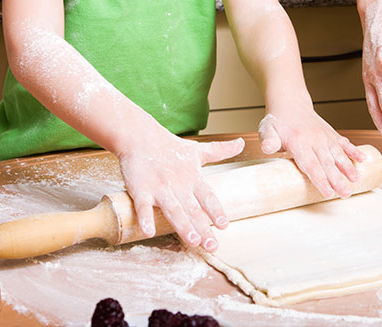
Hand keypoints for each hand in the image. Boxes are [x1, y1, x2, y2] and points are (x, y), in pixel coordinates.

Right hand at [118, 133, 244, 251]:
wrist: (140, 136)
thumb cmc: (170, 146)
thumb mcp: (198, 150)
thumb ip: (220, 150)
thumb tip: (241, 143)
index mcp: (193, 178)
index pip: (208, 197)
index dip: (216, 211)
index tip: (224, 225)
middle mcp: (178, 185)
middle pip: (193, 209)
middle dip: (203, 228)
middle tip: (212, 246)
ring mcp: (160, 188)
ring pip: (173, 210)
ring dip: (183, 225)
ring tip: (193, 241)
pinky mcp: (141, 189)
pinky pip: (143, 206)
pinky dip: (145, 218)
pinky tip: (149, 232)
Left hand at [259, 108, 365, 198]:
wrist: (290, 104)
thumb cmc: (278, 122)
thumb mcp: (267, 130)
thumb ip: (268, 139)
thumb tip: (268, 148)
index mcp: (299, 142)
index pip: (310, 165)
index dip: (320, 179)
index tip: (328, 192)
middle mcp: (315, 140)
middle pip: (327, 164)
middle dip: (337, 180)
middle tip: (345, 194)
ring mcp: (325, 137)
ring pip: (338, 154)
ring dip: (348, 167)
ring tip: (356, 179)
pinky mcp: (332, 134)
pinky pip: (345, 143)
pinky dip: (354, 150)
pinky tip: (363, 159)